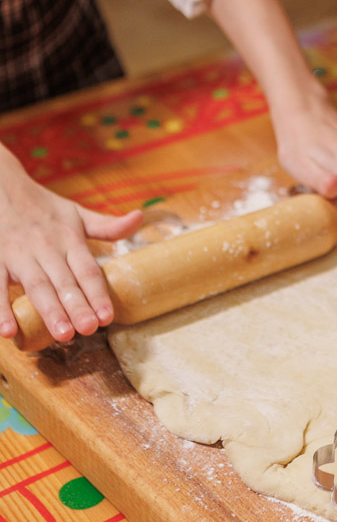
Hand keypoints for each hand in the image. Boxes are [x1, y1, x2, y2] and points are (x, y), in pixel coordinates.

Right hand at [0, 148, 141, 341]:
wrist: (0, 187)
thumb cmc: (43, 206)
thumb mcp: (77, 213)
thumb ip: (107, 225)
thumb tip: (139, 217)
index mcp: (69, 239)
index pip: (87, 270)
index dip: (98, 293)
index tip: (107, 316)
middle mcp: (46, 248)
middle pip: (64, 282)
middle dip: (77, 306)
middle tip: (88, 329)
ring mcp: (19, 255)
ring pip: (36, 286)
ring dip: (49, 311)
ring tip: (61, 334)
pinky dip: (1, 308)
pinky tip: (8, 331)